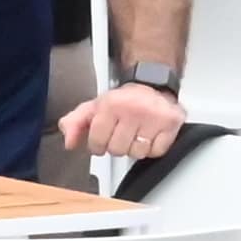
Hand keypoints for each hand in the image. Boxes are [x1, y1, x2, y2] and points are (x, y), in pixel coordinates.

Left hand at [62, 78, 189, 163]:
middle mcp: (133, 109)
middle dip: (116, 146)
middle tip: (120, 134)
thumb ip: (75, 123)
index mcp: (111, 104)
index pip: (97, 141)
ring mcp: (154, 117)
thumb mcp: (94, 107)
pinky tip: (149, 136)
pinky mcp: (171, 124)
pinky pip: (156, 152)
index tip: (101, 140)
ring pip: (137, 153)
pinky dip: (152, 148)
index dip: (97, 145)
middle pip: (117, 149)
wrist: (151, 86)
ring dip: (135, 148)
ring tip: (135, 134)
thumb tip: (69, 142)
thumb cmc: (122, 101)